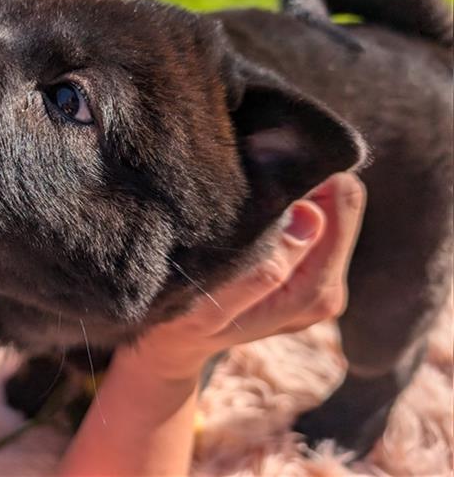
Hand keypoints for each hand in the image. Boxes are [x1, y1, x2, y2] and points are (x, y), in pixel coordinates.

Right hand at [115, 172, 366, 381]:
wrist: (175, 343)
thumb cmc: (183, 323)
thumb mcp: (212, 307)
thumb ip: (263, 270)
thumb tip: (312, 217)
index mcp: (314, 291)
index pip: (342, 200)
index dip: (306, 175)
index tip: (261, 173)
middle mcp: (329, 286)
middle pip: (341, 199)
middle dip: (301, 184)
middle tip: (249, 187)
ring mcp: (323, 278)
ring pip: (329, 205)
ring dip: (291, 196)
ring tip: (244, 205)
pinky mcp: (311, 270)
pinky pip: (316, 217)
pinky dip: (287, 207)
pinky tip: (251, 217)